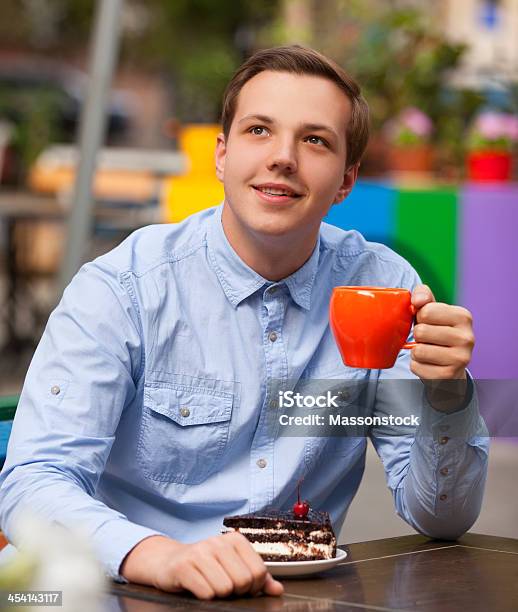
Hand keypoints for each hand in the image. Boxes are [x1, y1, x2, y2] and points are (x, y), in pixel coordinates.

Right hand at [120, 532, 283, 599]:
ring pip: (225, 589)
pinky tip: (198, 587)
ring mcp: (200, 552)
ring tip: (210, 585)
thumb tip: (278, 589)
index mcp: (235, 540)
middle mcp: (218, 542)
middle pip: (243, 581)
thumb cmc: (206, 566)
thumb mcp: (233, 566)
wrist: (169, 562)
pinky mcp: (183, 566)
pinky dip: (204, 596)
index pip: (259, 572)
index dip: (252, 587)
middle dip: (236, 592)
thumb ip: (258, 578)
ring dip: (218, 595)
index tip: (240, 585)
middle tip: (223, 586)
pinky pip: (206, 593)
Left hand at [410, 284, 474, 411]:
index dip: (420, 317)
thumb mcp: (432, 310)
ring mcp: (461, 358)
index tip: (429, 323)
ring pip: (418, 351)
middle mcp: (467, 338)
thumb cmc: (436, 332)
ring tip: (428, 351)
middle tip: (428, 340)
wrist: (450, 366)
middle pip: (421, 331)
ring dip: (416, 351)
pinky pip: (416, 367)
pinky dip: (416, 365)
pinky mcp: (449, 375)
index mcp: (464, 317)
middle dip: (418, 336)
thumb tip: (418, 300)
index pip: (426, 311)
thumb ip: (422, 295)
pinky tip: (428, 364)